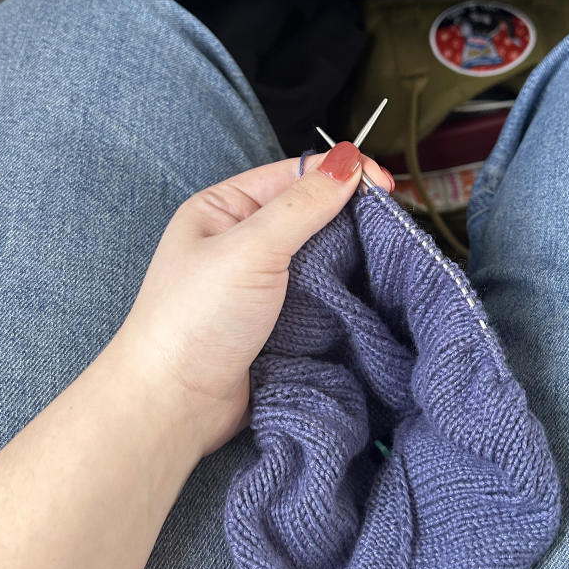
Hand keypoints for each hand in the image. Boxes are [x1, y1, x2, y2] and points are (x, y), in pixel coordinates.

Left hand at [114, 144, 393, 466]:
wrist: (174, 405)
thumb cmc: (193, 320)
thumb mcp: (250, 249)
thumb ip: (303, 205)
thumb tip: (349, 164)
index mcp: (223, 208)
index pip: (293, 174)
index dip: (341, 175)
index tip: (386, 187)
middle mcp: (240, 240)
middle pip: (311, 213)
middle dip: (352, 217)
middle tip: (394, 226)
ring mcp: (259, 283)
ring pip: (320, 257)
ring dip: (351, 259)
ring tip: (388, 260)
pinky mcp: (276, 321)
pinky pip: (319, 296)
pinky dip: (342, 295)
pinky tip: (366, 295)